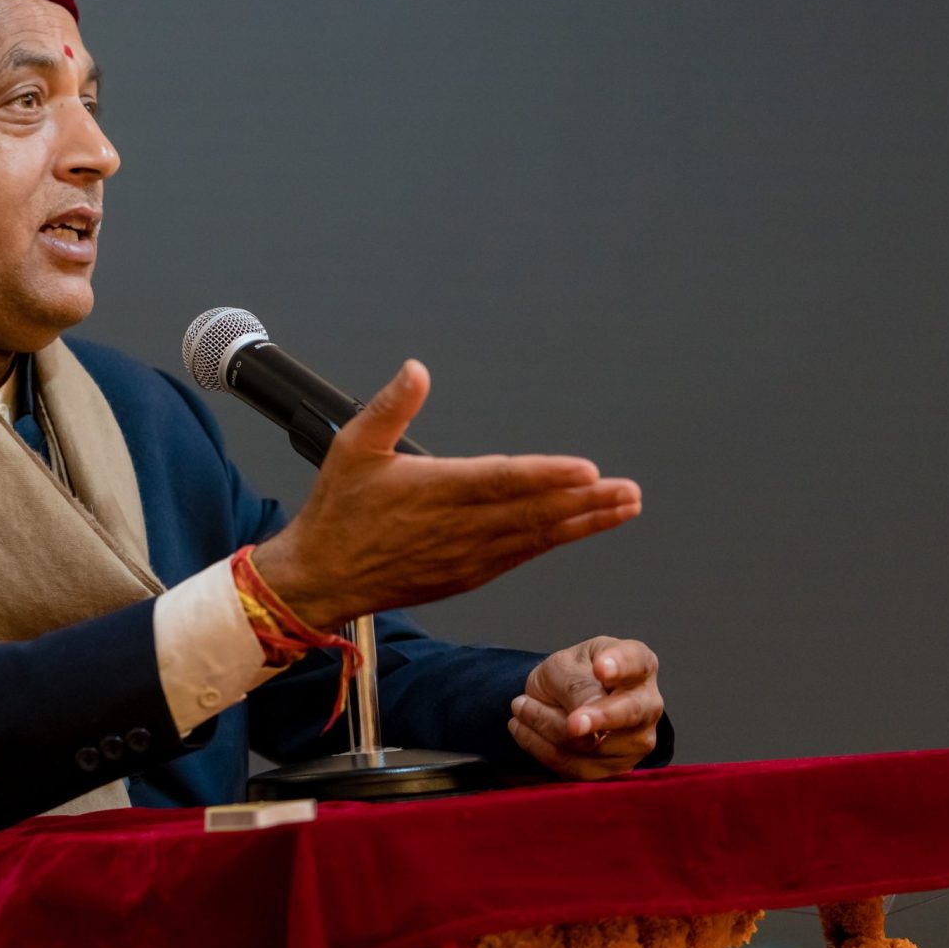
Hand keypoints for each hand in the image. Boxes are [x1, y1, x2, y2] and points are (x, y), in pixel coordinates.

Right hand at [251, 360, 642, 630]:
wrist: (320, 577)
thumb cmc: (337, 512)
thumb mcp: (352, 446)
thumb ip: (390, 406)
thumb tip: (416, 369)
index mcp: (435, 490)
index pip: (503, 481)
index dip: (548, 476)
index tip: (587, 471)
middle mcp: (458, 527)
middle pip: (534, 513)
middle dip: (587, 501)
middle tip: (628, 491)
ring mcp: (466, 556)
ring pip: (536, 537)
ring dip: (583, 523)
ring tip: (622, 507)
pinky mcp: (467, 575)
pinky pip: (520, 556)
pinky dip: (553, 541)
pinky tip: (579, 530)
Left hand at [508, 637, 663, 780]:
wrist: (562, 700)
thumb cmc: (572, 675)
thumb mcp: (565, 665)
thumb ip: (575, 685)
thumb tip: (583, 715)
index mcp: (640, 664)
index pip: (635, 661)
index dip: (619, 665)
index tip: (600, 668)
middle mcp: (648, 704)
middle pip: (630, 713)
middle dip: (599, 718)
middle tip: (573, 722)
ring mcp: (636, 740)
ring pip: (595, 745)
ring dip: (547, 726)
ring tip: (521, 707)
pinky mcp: (616, 770)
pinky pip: (578, 768)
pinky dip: (543, 749)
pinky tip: (523, 729)